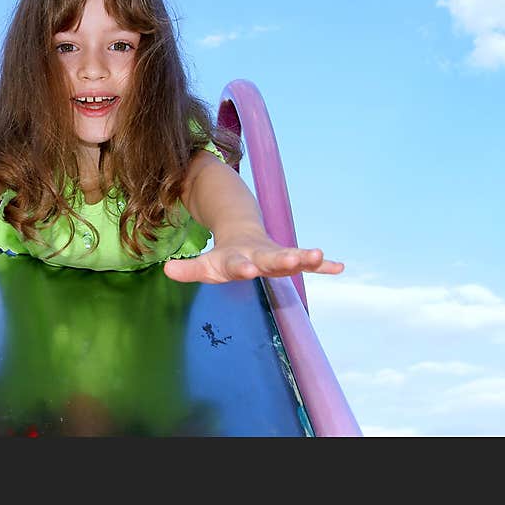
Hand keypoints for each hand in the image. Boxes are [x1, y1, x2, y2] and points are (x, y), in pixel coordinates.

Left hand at [163, 239, 343, 283]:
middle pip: (270, 259)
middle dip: (280, 260)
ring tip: (319, 255)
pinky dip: (322, 265)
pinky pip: (308, 262)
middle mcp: (258, 256)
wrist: (241, 233)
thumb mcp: (205, 265)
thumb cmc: (223, 257)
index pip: (237, 264)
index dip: (240, 267)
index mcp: (236, 258)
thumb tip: (166, 271)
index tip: (246, 269)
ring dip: (305, 258)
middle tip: (292, 260)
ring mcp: (275, 255)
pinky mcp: (288, 257)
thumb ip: (189, 269)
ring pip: (291, 256)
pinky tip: (339, 267)